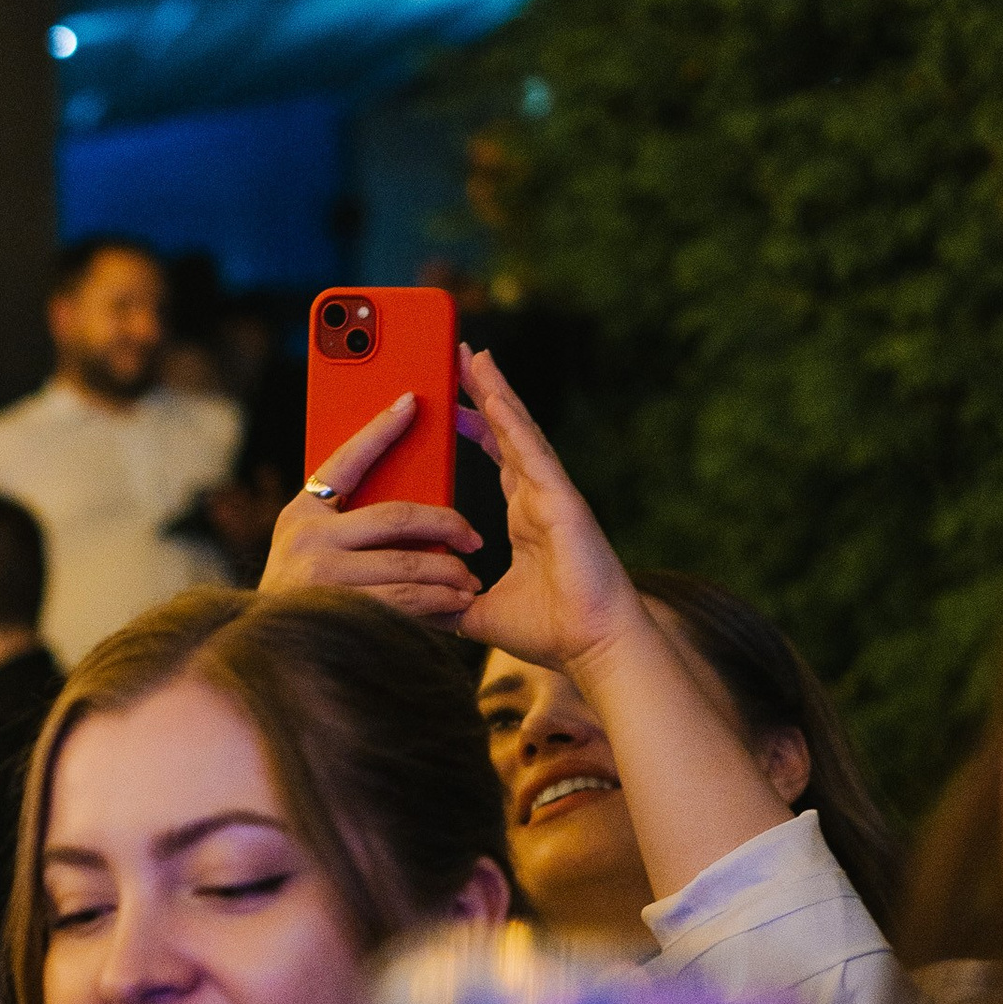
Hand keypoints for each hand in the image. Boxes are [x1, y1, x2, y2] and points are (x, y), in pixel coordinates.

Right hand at [258, 395, 483, 625]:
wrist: (267, 652)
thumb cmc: (300, 592)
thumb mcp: (306, 546)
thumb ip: (342, 519)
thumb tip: (409, 497)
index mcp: (302, 514)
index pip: (348, 460)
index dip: (380, 429)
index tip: (412, 402)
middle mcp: (308, 541)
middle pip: (397, 518)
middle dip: (446, 525)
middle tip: (473, 537)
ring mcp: (323, 579)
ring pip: (407, 566)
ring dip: (448, 573)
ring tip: (469, 580)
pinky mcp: (342, 614)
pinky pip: (404, 604)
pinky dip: (437, 604)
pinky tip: (454, 605)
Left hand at [452, 345, 640, 675]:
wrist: (594, 648)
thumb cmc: (552, 632)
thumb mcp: (479, 613)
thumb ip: (445, 602)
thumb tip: (408, 607)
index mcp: (526, 516)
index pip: (496, 458)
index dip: (475, 427)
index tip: (450, 402)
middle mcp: (540, 497)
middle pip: (508, 432)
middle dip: (485, 392)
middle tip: (461, 355)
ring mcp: (554, 496)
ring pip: (521, 432)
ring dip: (498, 392)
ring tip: (475, 356)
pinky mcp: (564, 503)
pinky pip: (534, 455)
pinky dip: (514, 424)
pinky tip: (495, 396)